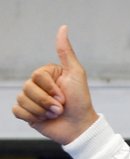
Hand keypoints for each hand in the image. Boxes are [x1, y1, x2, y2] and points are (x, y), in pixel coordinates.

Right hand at [11, 25, 98, 144]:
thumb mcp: (76, 74)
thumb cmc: (81, 102)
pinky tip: (44, 119)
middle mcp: (37, 86)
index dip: (51, 89)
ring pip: (22, 100)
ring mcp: (31, 100)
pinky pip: (17, 111)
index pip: (37, 76)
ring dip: (42, 111)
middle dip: (47, 101)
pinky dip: (32, 117)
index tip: (64, 96)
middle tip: (61, 108)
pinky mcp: (27, 114)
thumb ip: (66, 52)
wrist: (81, 128)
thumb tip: (63, 27)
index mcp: (46, 75)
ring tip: (55, 115)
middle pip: (27, 88)